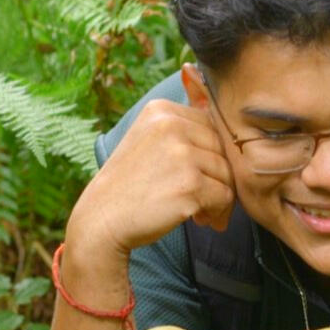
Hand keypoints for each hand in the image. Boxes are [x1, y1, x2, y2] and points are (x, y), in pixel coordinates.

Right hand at [67, 98, 235, 257]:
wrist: (102, 219)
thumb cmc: (130, 184)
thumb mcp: (148, 140)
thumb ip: (181, 127)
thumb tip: (223, 117)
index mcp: (161, 110)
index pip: (210, 126)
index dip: (209, 155)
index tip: (195, 176)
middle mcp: (171, 126)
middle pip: (222, 149)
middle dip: (216, 177)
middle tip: (200, 198)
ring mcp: (182, 154)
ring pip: (226, 173)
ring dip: (218, 197)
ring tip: (199, 211)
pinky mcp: (191, 184)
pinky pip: (225, 196)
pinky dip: (217, 212)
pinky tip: (200, 220)